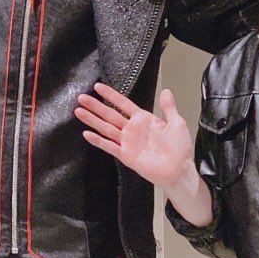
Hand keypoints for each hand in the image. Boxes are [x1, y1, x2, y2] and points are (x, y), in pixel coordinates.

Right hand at [75, 84, 194, 190]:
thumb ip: (169, 108)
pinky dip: (98, 141)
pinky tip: (87, 134)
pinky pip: (110, 146)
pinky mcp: (126, 155)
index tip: (98, 87)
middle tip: (81, 97)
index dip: (111, 95)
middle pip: (110, 114)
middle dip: (95, 106)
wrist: (179, 170)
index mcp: (143, 119)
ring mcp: (127, 142)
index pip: (123, 104)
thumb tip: (166, 90)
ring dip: (92, 120)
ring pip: (106, 128)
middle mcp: (132, 129)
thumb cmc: (180, 148)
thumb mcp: (177, 123)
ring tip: (79, 111)